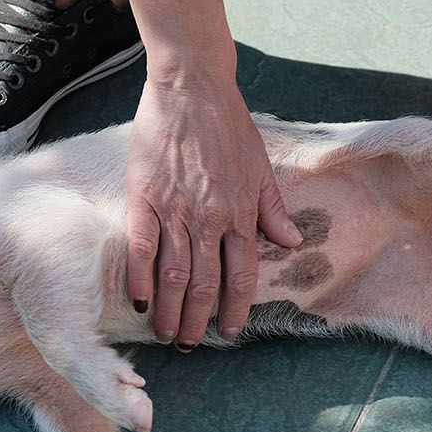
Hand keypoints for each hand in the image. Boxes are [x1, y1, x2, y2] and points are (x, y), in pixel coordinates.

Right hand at [125, 76, 301, 349]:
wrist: (191, 86)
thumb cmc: (228, 122)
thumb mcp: (260, 165)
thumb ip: (272, 208)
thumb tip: (291, 241)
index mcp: (240, 213)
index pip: (241, 275)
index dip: (234, 308)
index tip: (228, 331)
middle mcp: (209, 218)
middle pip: (205, 283)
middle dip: (198, 320)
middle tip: (190, 344)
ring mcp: (175, 209)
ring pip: (174, 274)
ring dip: (170, 310)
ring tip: (166, 334)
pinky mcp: (143, 197)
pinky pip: (141, 247)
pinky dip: (140, 277)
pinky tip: (139, 300)